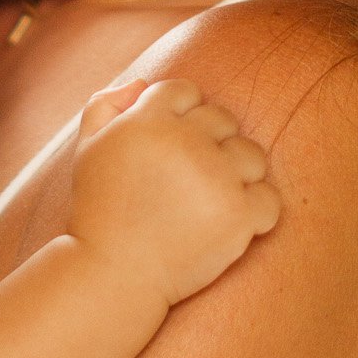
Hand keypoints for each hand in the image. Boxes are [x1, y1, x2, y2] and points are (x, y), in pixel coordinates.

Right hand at [69, 77, 278, 305]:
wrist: (113, 273)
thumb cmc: (101, 210)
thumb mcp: (88, 148)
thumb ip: (106, 105)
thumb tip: (143, 84)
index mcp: (148, 120)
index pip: (186, 91)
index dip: (180, 117)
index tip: (169, 150)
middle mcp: (185, 142)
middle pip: (223, 120)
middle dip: (209, 144)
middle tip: (187, 180)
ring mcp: (216, 179)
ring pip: (252, 155)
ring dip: (236, 174)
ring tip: (209, 199)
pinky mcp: (238, 216)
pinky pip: (269, 198)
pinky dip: (255, 211)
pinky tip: (228, 221)